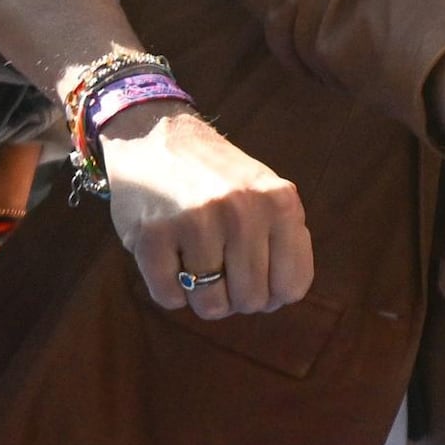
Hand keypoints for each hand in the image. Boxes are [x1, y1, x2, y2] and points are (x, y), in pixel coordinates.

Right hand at [99, 101, 314, 315]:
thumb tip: (282, 298)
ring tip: (195, 265)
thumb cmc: (216, 179)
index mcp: (279, 202)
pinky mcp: (152, 235)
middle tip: (220, 271)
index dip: (273, 295)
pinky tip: (169, 259)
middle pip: (251, 301)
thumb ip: (286, 240)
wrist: (155, 139)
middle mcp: (241, 210)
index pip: (292, 287)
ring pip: (211, 306)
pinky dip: (169, 290)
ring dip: (201, 297)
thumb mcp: (266, 194)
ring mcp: (195, 222)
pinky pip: (169, 298)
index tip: (256, 279)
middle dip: (236, 297)